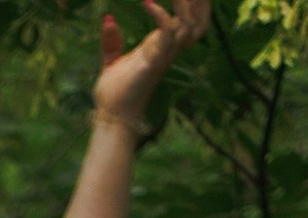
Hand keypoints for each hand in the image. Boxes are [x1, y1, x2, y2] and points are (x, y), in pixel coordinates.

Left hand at [92, 0, 208, 127]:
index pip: (188, 21)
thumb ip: (112, 41)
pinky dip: (160, 16)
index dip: (191, 5)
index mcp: (160, 47)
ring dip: (184, 5)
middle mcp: (167, 50)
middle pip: (198, 22)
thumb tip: (108, 19)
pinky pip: (168, 34)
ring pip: (189, 25)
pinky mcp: (154, 61)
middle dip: (199, 4)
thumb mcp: (112, 61)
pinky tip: (147, 3)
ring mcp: (163, 56)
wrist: (111, 117)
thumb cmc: (114, 94)